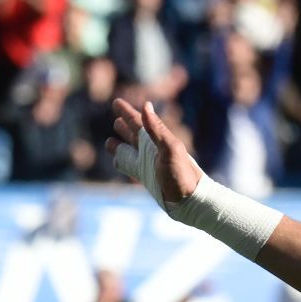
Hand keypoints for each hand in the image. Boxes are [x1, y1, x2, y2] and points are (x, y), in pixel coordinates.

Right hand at [106, 98, 203, 212]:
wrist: (189, 199)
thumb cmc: (181, 174)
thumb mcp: (170, 149)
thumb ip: (157, 129)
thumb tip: (146, 105)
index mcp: (156, 139)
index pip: (138, 121)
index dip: (126, 111)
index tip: (116, 102)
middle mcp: (149, 149)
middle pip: (132, 133)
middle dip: (123, 124)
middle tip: (116, 117)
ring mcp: (145, 162)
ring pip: (127, 148)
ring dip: (118, 143)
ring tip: (110, 140)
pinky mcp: (143, 176)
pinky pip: (127, 164)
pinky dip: (119, 159)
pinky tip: (116, 158)